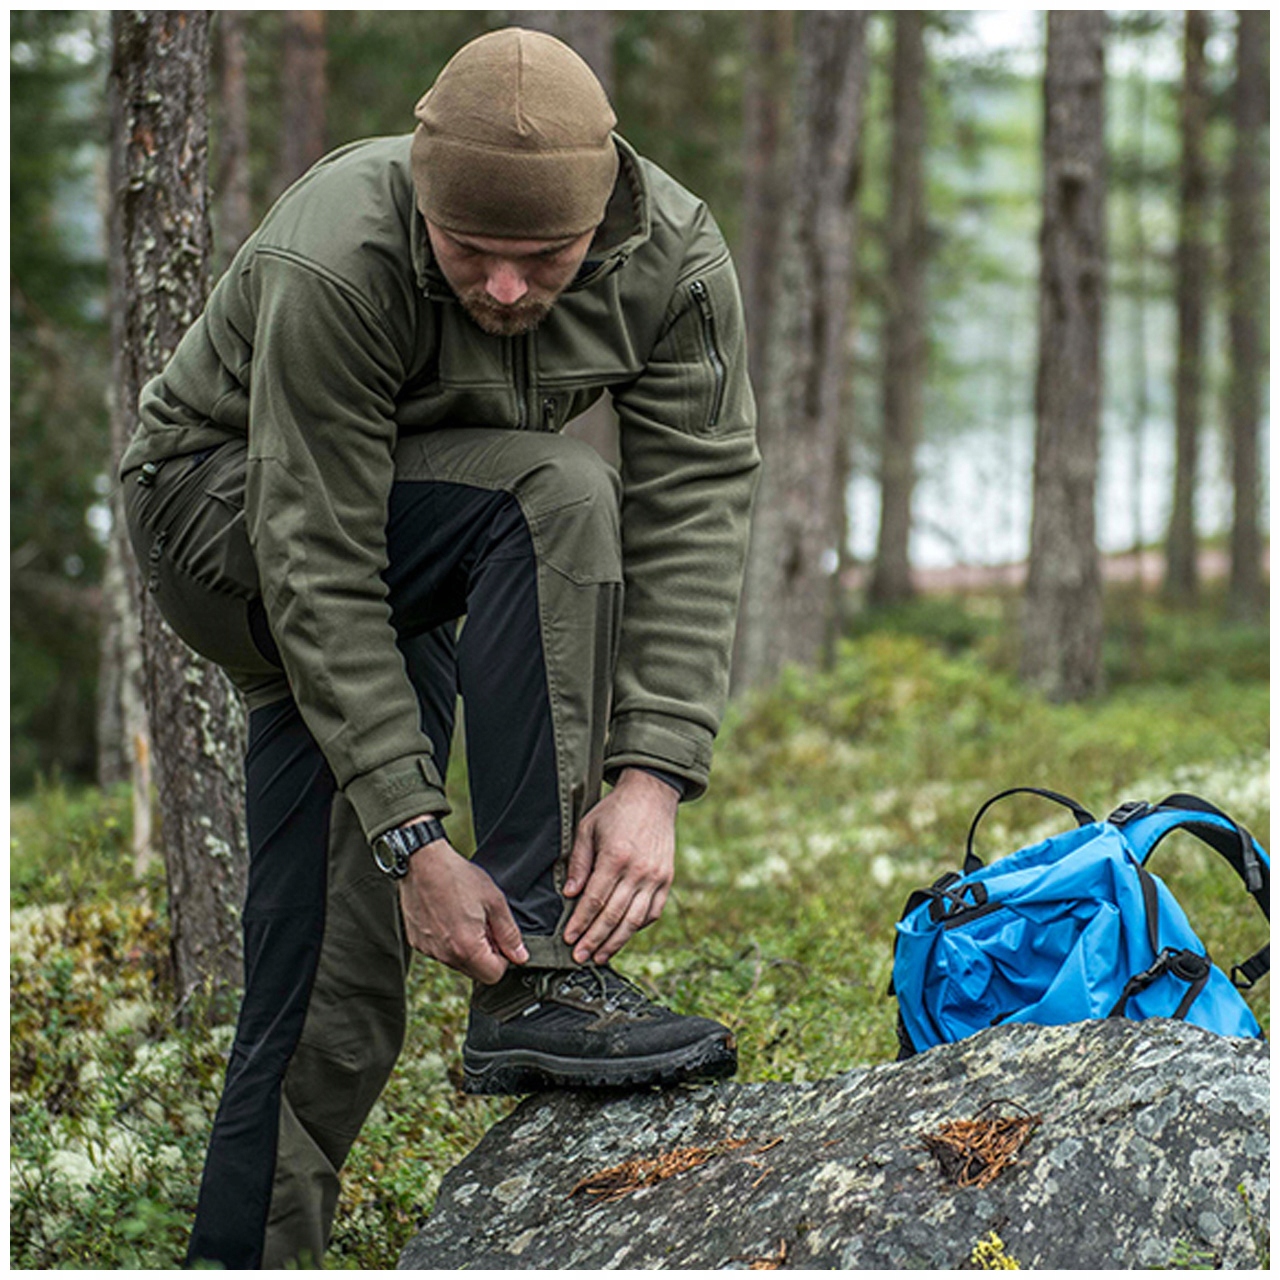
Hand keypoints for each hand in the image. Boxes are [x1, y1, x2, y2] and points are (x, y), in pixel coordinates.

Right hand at [397, 831, 527, 983]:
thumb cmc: (458, 877)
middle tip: (484, 924)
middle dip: (484, 954)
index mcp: (467, 948)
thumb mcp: (494, 901)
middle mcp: (445, 955)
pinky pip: (439, 951)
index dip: (503, 958)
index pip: (493, 975)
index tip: (499, 938)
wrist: (423, 862)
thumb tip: (520, 956)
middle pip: (474, 972)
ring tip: (465, 916)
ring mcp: (428, 949)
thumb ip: (509, 933)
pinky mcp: (417, 942)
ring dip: (466, 947)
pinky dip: (448, 940)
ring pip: (456, 962)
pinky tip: (448, 916)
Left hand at [563, 768, 678, 964]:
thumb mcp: (587, 828)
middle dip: (594, 940)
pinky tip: (622, 936)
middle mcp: (638, 871)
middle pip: (613, 915)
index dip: (580, 923)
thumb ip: (578, 862)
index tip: (568, 939)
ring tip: (599, 957)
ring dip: (615, 941)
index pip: (594, 900)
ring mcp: (656, 877)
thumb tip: (569, 895)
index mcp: (615, 857)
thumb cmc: (615, 811)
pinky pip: (652, 912)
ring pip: (634, 920)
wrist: (652, 796)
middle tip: (579, 958)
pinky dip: (637, 927)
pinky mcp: (666, 880)